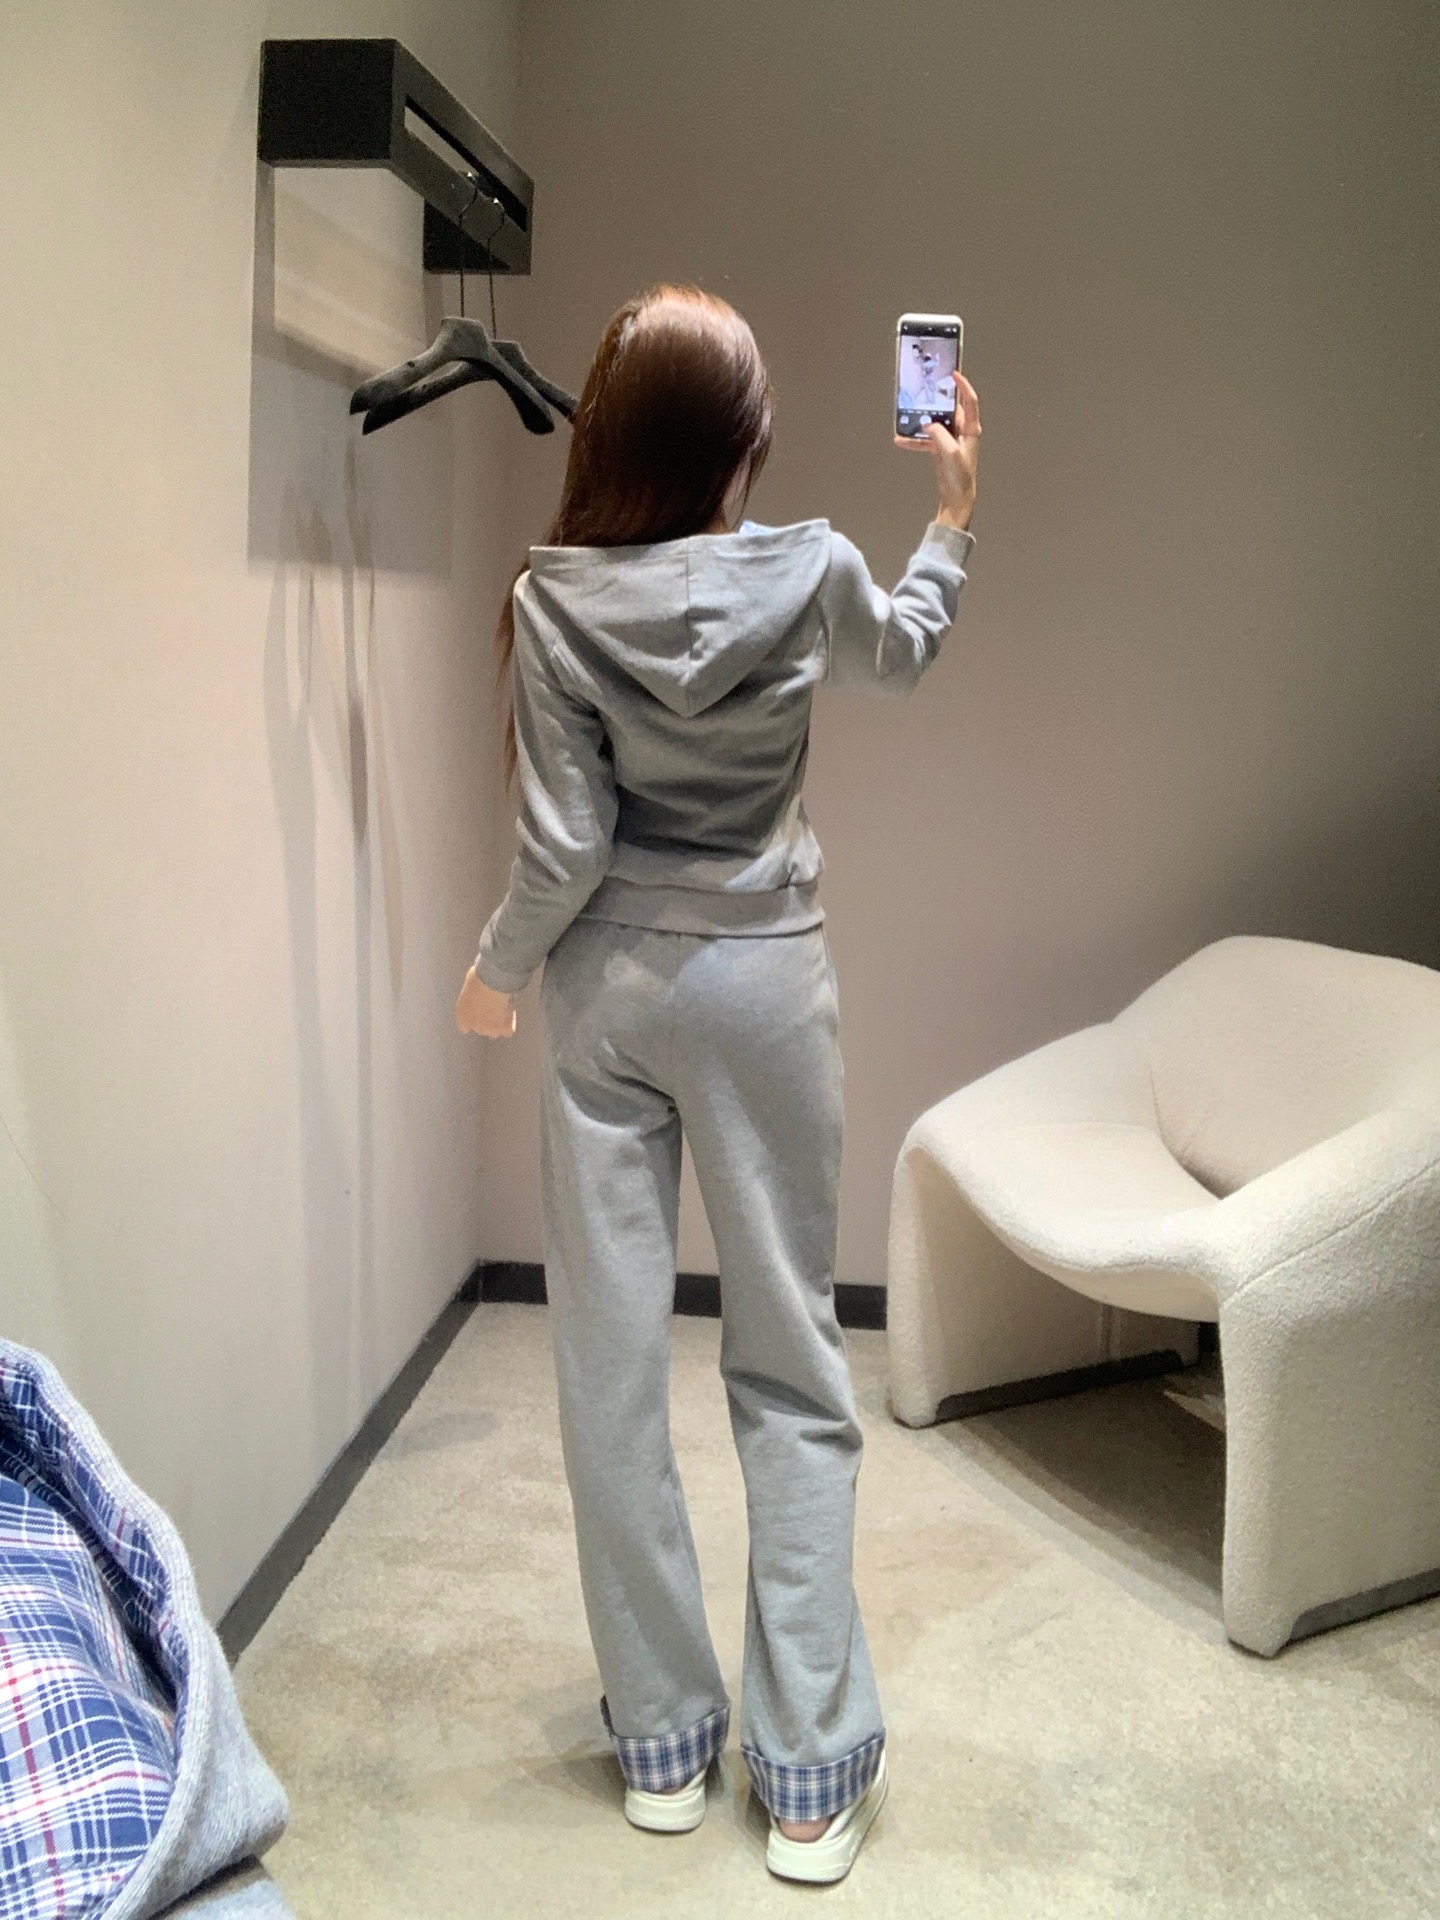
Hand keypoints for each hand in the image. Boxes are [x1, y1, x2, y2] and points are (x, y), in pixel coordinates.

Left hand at [455, 966, 516, 1037]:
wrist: (493, 982)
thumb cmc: (481, 977)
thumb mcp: (470, 983)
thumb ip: (472, 992)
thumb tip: (477, 988)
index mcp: (461, 1015)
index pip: (465, 1027)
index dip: (474, 1019)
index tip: (480, 1011)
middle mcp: (473, 1026)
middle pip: (481, 1030)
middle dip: (487, 1021)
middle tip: (493, 1006)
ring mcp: (489, 1030)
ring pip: (494, 1033)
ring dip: (498, 1024)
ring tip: (502, 1008)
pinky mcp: (503, 1030)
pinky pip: (508, 1031)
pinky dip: (510, 1024)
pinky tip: (510, 1012)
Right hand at [895, 372, 980, 530]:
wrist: (957, 498)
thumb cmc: (960, 477)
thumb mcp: (950, 453)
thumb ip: (940, 435)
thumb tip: (928, 425)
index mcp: (970, 429)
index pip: (969, 401)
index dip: (963, 386)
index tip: (954, 374)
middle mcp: (962, 431)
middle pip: (950, 409)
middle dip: (937, 400)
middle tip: (926, 390)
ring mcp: (951, 439)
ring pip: (936, 423)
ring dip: (922, 421)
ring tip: (909, 415)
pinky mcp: (941, 448)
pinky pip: (926, 439)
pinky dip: (915, 440)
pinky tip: (901, 440)